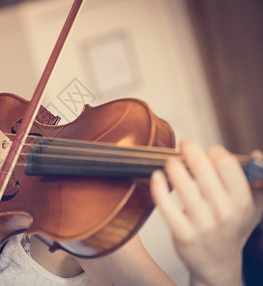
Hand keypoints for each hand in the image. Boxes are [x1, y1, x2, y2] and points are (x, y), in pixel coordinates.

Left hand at [150, 140, 261, 285]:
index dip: (215, 152)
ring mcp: (203, 225)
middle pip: (203, 169)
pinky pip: (166, 206)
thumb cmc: (232, 229)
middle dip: (191, 150)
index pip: (227, 165)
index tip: (208, 151)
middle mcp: (224, 213)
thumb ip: (257, 182)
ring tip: (171, 161)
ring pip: (183, 185)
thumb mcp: (252, 208)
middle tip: (185, 144)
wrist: (217, 264)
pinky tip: (157, 176)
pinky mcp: (182, 234)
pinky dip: (159, 187)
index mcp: (243, 202)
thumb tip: (257, 155)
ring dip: (174, 166)